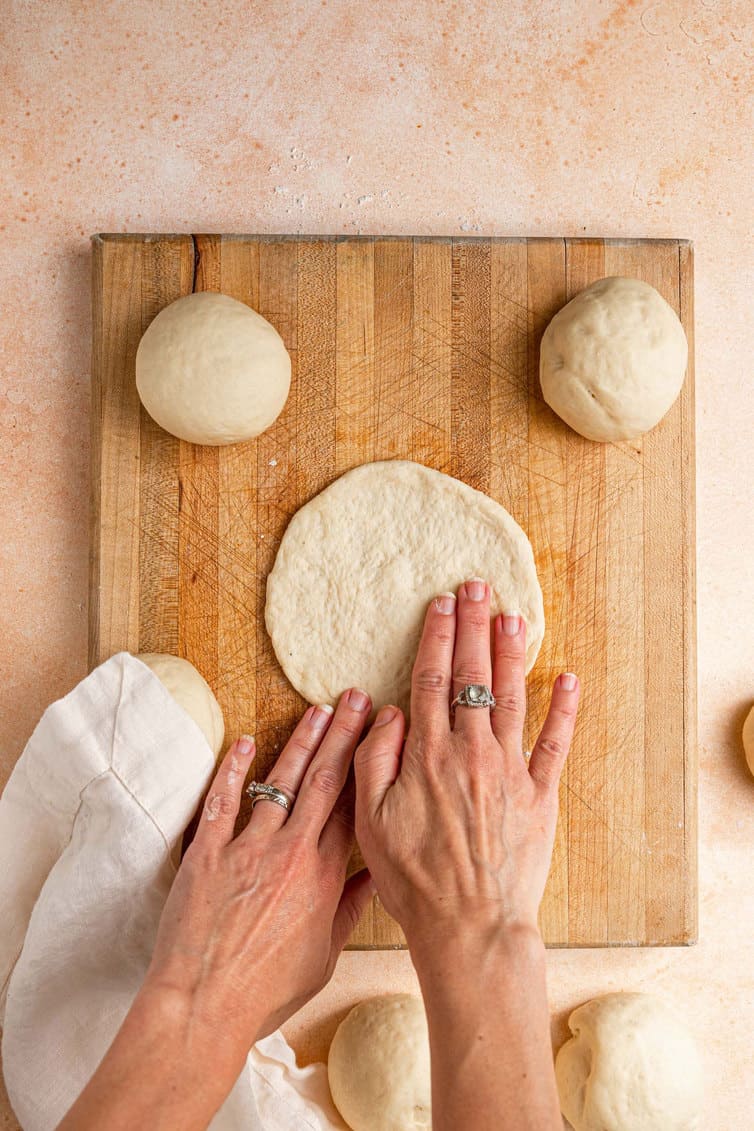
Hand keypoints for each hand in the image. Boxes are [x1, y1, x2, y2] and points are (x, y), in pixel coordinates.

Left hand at [143, 688, 373, 1061]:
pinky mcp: (206, 853)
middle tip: (356, 698)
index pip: (353, 806)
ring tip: (318, 708)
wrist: (204, 1006)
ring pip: (280, 781)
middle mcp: (290, 852)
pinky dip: (234, 769)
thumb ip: (349, 910)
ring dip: (301, 741)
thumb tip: (377, 878)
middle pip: (323, 780)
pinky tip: (247, 741)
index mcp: (324, 877)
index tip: (382, 734)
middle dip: (343, 734)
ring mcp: (247, 848)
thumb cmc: (265, 992)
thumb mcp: (323, 956)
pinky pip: (222, 801)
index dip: (369, 765)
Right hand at [354, 579, 578, 951]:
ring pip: (512, 696)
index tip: (439, 604)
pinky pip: (555, 742)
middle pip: (472, 675)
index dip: (435, 637)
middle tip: (477, 586)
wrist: (470, 925)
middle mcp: (470, 751)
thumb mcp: (371, 821)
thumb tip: (388, 710)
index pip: (430, 679)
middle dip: (473, 626)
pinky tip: (568, 678)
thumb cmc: (415, 879)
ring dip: (512, 652)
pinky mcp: (540, 794)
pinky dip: (564, 708)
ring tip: (513, 615)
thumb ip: (375, 759)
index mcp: (427, 754)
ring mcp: (510, 769)